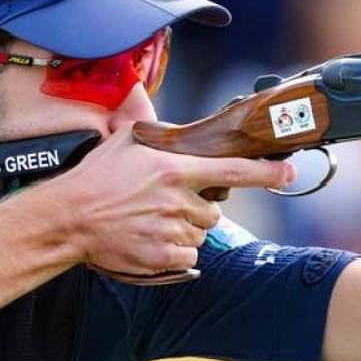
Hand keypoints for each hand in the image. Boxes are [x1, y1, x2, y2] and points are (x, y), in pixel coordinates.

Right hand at [51, 124, 294, 281]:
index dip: (267, 173)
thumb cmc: (96, 178)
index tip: (291, 172)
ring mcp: (172, 229)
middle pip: (214, 208)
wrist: (69, 218)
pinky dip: (176, 250)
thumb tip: (154, 104)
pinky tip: (151, 238)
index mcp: (174, 169)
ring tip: (151, 219)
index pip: (233, 170)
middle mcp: (178, 200)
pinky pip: (189, 255)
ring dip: (185, 228)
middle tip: (165, 202)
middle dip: (198, 206)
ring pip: (201, 232)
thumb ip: (153, 126)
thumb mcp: (124, 141)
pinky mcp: (163, 255)